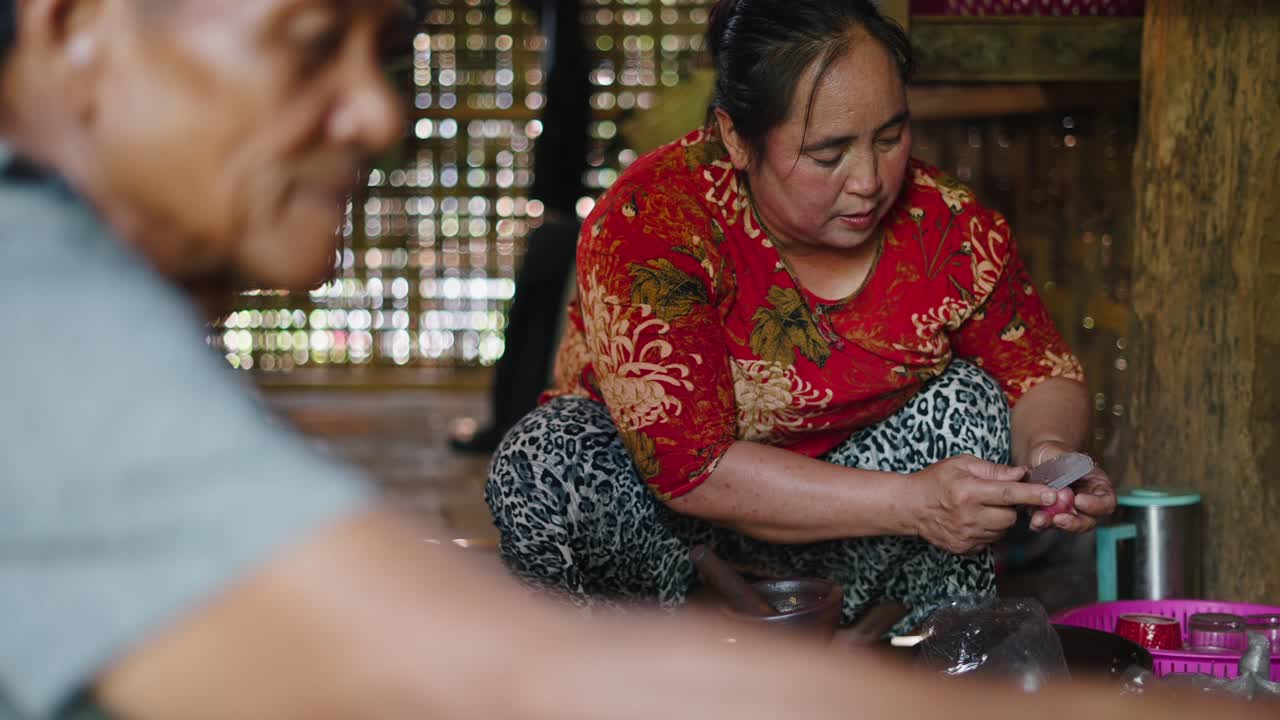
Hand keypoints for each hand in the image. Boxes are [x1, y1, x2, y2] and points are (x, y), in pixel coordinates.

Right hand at [909, 455, 1056, 554]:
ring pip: (1002, 530)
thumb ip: (993, 469)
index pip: (1008, 493)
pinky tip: (974, 520)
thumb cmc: (936, 481)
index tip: (1052, 495)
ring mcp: (966, 535)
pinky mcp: (965, 548)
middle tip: (998, 497)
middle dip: (1011, 507)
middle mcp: (969, 516)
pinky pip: (990, 541)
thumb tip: (1020, 474)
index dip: (1032, 494)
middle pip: (1010, 516)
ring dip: (1000, 519)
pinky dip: (988, 531)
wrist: (911, 507)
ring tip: (982, 508)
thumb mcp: (961, 464)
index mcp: (969, 491)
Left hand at [1027, 441, 1116, 532]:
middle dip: (1074, 523)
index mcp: (1098, 487)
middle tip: (1059, 518)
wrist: (1039, 458)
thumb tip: (1065, 476)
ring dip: (1054, 524)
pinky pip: (1049, 524)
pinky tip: (1034, 520)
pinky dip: (1040, 524)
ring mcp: (1070, 512)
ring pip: (1068, 525)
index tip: (1078, 500)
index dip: (1095, 505)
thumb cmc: (1056, 453)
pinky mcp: (1052, 515)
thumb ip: (1066, 464)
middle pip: (1088, 521)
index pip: (1106, 502)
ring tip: (1040, 519)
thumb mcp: (1063, 453)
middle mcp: (1087, 503)